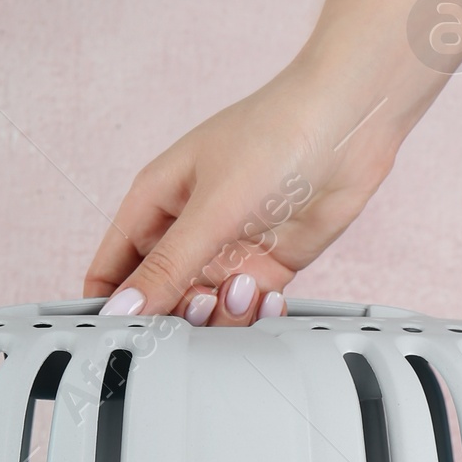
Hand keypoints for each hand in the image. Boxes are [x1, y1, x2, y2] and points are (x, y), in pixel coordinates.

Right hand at [84, 51, 410, 324]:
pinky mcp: (265, 266)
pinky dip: (255, 314)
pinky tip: (269, 296)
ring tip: (244, 289)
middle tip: (202, 305)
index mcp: (155, 203)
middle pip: (159, 300)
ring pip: (204, 311)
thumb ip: (167, 267)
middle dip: (177, 315)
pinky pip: (246, 309)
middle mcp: (187, 230)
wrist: (350, 127)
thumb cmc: (275, 136)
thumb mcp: (212, 207)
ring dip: (223, 315)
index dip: (111, 306)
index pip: (112, 268)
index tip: (126, 335)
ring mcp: (225, 250)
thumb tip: (122, 310)